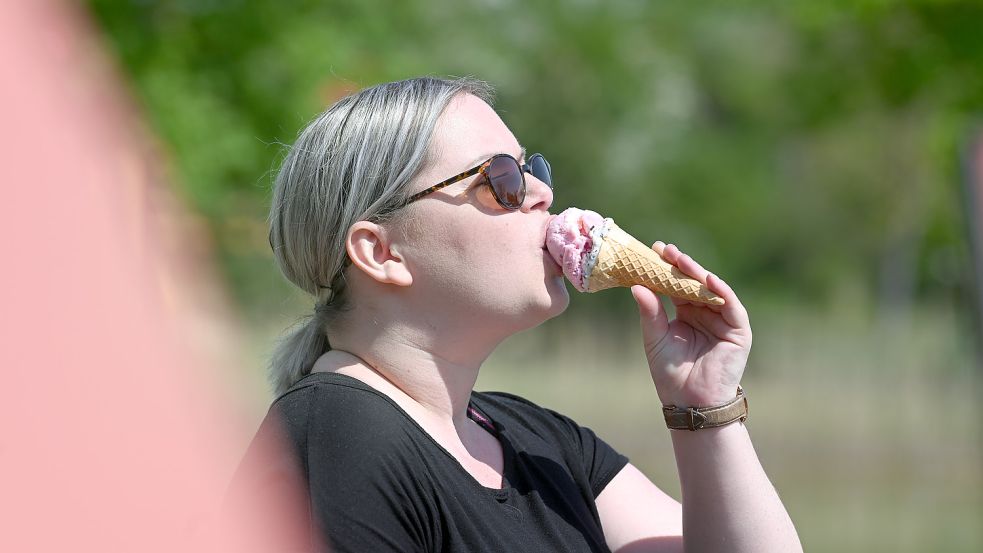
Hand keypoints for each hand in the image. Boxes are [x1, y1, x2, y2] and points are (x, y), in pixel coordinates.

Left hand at [630, 242, 751, 407]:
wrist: (690, 403)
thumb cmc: (670, 374)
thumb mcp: (654, 338)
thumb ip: (650, 312)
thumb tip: (636, 286)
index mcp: (686, 313)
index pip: (676, 284)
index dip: (666, 268)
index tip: (652, 250)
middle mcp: (705, 312)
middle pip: (693, 282)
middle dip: (680, 264)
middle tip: (664, 249)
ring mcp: (723, 320)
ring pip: (711, 289)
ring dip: (697, 272)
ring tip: (680, 259)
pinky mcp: (738, 330)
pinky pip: (731, 305)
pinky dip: (720, 291)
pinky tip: (706, 279)